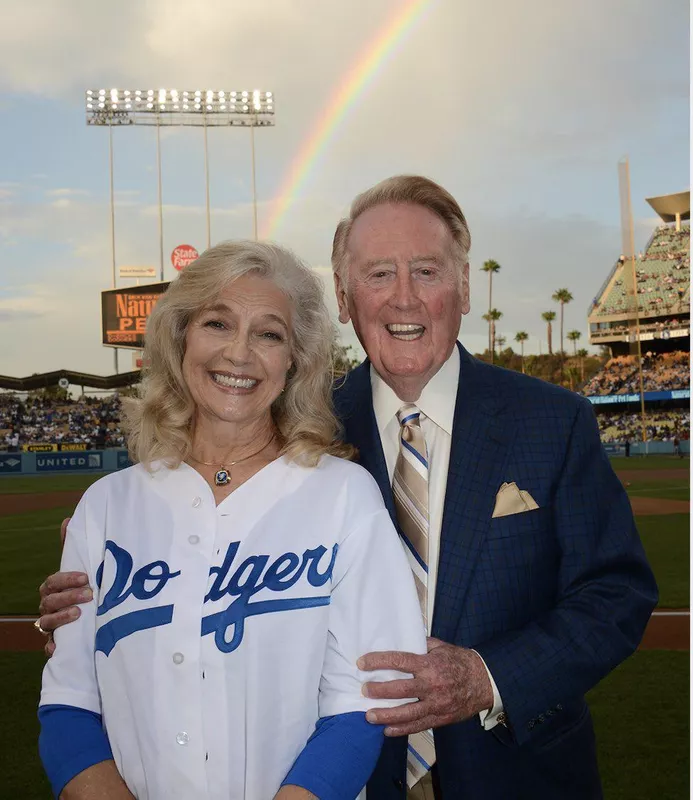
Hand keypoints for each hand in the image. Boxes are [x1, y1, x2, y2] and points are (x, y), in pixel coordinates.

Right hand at [37, 517, 90, 656]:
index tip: (85, 577)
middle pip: (49, 602)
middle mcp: (47, 607)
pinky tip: (58, 647)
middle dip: (68, 597)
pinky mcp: (56, 644)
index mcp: (52, 589)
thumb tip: (68, 519)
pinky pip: (49, 648)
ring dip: (61, 618)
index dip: (67, 579)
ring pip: (46, 623)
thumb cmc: (80, 589)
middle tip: (89, 594)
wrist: (85, 619)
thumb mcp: (78, 568)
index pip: (52, 582)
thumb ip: (72, 548)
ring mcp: (50, 626)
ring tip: (78, 614)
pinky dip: (52, 647)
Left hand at [359, 637, 493, 735]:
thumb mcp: (441, 647)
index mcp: (429, 664)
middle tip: (364, 690)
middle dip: (379, 690)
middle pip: (400, 689)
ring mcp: (435, 704)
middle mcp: (431, 685)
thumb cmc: (460, 661)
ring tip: (369, 716)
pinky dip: (402, 729)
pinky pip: (418, 725)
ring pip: (407, 712)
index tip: (362, 663)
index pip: (399, 661)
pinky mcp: (440, 718)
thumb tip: (402, 638)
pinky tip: (387, 730)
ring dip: (386, 715)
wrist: (484, 681)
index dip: (379, 661)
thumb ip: (421, 644)